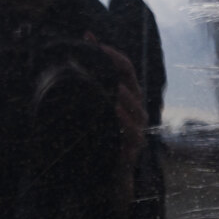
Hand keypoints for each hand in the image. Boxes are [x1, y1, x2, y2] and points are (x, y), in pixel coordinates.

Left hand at [85, 33, 146, 201]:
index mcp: (127, 97)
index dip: (113, 54)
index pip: (126, 68)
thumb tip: (80, 47)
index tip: (94, 42)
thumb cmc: (100, 137)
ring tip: (114, 87)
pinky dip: (124, 120)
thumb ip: (90, 82)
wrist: (105, 175)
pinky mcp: (134, 148)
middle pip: (132, 84)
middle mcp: (136, 110)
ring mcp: (137, 129)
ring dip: (124, 97)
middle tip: (103, 57)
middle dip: (118, 69)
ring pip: (136, 108)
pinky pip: (132, 131)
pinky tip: (114, 110)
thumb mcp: (94, 109)